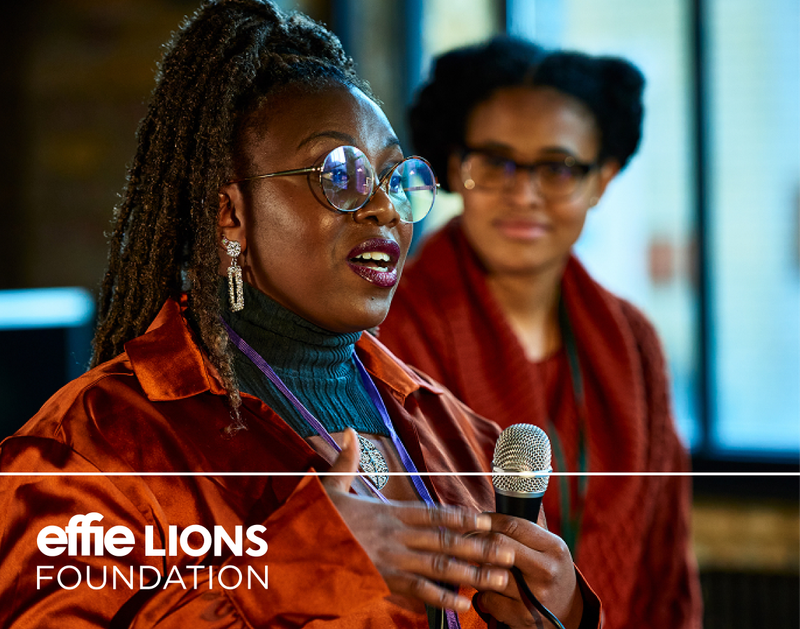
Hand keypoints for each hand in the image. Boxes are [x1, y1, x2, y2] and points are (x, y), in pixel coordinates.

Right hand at [321, 429, 515, 612]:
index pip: (431, 514)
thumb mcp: (329, 489)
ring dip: (472, 574)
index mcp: (388, 515)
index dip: (460, 515)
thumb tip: (351, 431)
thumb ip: (346, 462)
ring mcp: (393, 564)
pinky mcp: (385, 584)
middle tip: (510, 553)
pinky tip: (465, 604)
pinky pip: (419, 593)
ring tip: (500, 580)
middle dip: (480, 547)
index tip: (486, 517)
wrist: (296, 555)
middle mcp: (396, 539)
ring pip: (439, 569)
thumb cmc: (316, 523)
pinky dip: (443, 600)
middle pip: (445, 543)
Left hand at [473, 514, 582, 628]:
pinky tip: (491, 591)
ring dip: (479, 569)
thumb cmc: (549, 572)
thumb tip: (486, 517)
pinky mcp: (522, 616)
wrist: (569, 614)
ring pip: (488, 572)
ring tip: (481, 567)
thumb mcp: (549, 548)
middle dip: (477, 540)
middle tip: (467, 541)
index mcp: (553, 548)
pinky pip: (487, 598)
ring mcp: (534, 595)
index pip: (512, 525)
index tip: (476, 520)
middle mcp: (546, 570)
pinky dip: (483, 594)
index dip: (488, 520)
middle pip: (498, 545)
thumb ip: (524, 533)